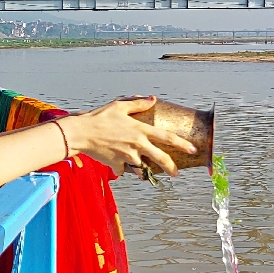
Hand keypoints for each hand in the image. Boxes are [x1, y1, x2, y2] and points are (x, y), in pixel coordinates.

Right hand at [64, 96, 195, 176]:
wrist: (81, 133)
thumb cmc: (99, 117)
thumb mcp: (119, 106)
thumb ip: (138, 104)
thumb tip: (152, 99)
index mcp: (140, 130)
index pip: (166, 137)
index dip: (182, 144)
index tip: (193, 149)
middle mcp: (137, 145)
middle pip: (160, 158)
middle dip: (171, 167)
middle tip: (176, 173)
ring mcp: (127, 156)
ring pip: (141, 167)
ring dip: (141, 168)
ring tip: (140, 168)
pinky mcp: (116, 164)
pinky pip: (122, 169)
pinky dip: (121, 167)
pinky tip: (116, 162)